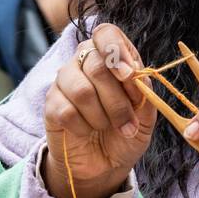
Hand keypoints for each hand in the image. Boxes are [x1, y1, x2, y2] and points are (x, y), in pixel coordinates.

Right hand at [41, 23, 155, 197]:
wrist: (105, 164)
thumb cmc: (127, 131)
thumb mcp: (146, 115)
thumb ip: (144, 93)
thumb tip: (137, 75)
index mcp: (112, 56)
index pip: (106, 33)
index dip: (116, 49)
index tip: (128, 75)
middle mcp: (85, 62)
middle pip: (96, 64)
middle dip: (117, 100)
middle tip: (128, 123)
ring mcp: (65, 81)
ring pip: (81, 89)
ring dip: (102, 116)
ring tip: (108, 128)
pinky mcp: (51, 104)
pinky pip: (66, 111)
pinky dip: (83, 127)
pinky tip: (87, 132)